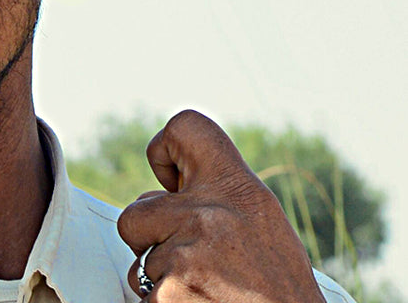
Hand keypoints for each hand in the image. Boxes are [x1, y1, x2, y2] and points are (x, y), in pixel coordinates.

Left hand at [116, 110, 325, 302]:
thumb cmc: (277, 283)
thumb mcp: (260, 220)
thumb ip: (214, 197)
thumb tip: (159, 194)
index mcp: (237, 188)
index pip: (185, 127)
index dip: (163, 150)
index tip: (172, 184)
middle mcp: (207, 214)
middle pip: (136, 211)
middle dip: (151, 237)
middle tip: (195, 260)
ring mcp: (183, 256)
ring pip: (139, 260)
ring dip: (163, 277)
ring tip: (208, 288)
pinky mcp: (167, 294)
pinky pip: (144, 293)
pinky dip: (164, 302)